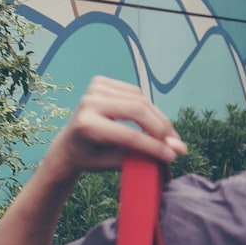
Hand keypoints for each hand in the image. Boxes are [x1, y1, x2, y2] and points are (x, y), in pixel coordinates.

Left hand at [41, 76, 187, 182]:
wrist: (68, 144)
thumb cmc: (91, 156)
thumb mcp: (115, 162)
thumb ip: (145, 154)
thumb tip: (176, 151)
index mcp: (87, 125)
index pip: (129, 134)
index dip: (154, 145)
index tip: (172, 156)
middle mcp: (89, 102)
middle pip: (138, 112)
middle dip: (161, 129)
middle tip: (177, 144)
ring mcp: (94, 89)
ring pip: (142, 100)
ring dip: (159, 119)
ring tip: (169, 136)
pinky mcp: (100, 82)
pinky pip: (136, 93)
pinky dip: (149, 107)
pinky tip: (154, 121)